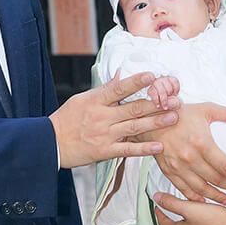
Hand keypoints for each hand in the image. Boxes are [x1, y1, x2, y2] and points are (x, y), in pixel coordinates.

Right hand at [49, 72, 178, 167]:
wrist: (50, 143)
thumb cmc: (67, 118)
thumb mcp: (83, 98)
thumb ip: (105, 88)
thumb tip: (122, 73)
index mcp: (96, 100)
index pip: (118, 88)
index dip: (136, 82)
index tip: (152, 76)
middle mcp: (102, 117)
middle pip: (132, 109)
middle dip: (156, 104)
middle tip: (175, 100)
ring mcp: (104, 135)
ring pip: (134, 128)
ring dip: (155, 123)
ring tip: (173, 118)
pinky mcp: (105, 151)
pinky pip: (127, 150)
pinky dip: (143, 149)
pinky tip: (159, 147)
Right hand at [142, 102, 225, 203]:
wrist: (152, 118)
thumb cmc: (179, 113)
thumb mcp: (206, 109)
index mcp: (202, 143)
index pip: (225, 167)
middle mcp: (191, 158)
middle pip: (215, 179)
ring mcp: (179, 166)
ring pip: (201, 188)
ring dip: (215, 196)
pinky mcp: (169, 171)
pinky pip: (183, 189)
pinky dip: (195, 197)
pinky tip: (203, 200)